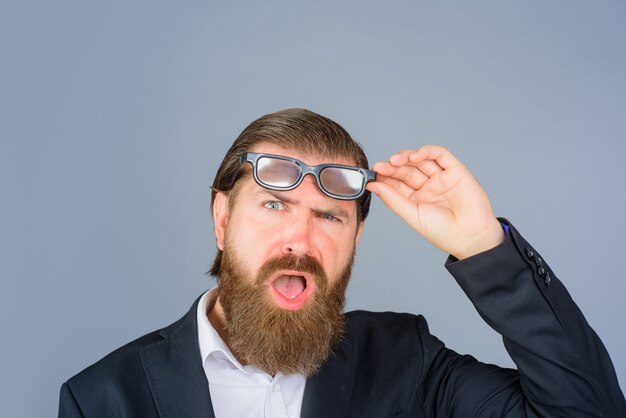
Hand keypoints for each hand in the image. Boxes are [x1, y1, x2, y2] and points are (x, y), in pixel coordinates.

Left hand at [367, 145, 503, 259]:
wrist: (470, 237)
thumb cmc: (443, 232)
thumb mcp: (413, 215)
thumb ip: (393, 199)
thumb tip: (373, 186)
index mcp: (417, 199)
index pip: (398, 184)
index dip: (385, 178)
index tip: (372, 175)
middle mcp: (429, 187)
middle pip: (407, 170)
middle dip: (393, 167)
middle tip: (380, 166)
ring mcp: (442, 178)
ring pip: (422, 160)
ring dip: (407, 157)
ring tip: (394, 161)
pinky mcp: (456, 170)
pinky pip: (440, 155)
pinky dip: (426, 152)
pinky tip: (414, 157)